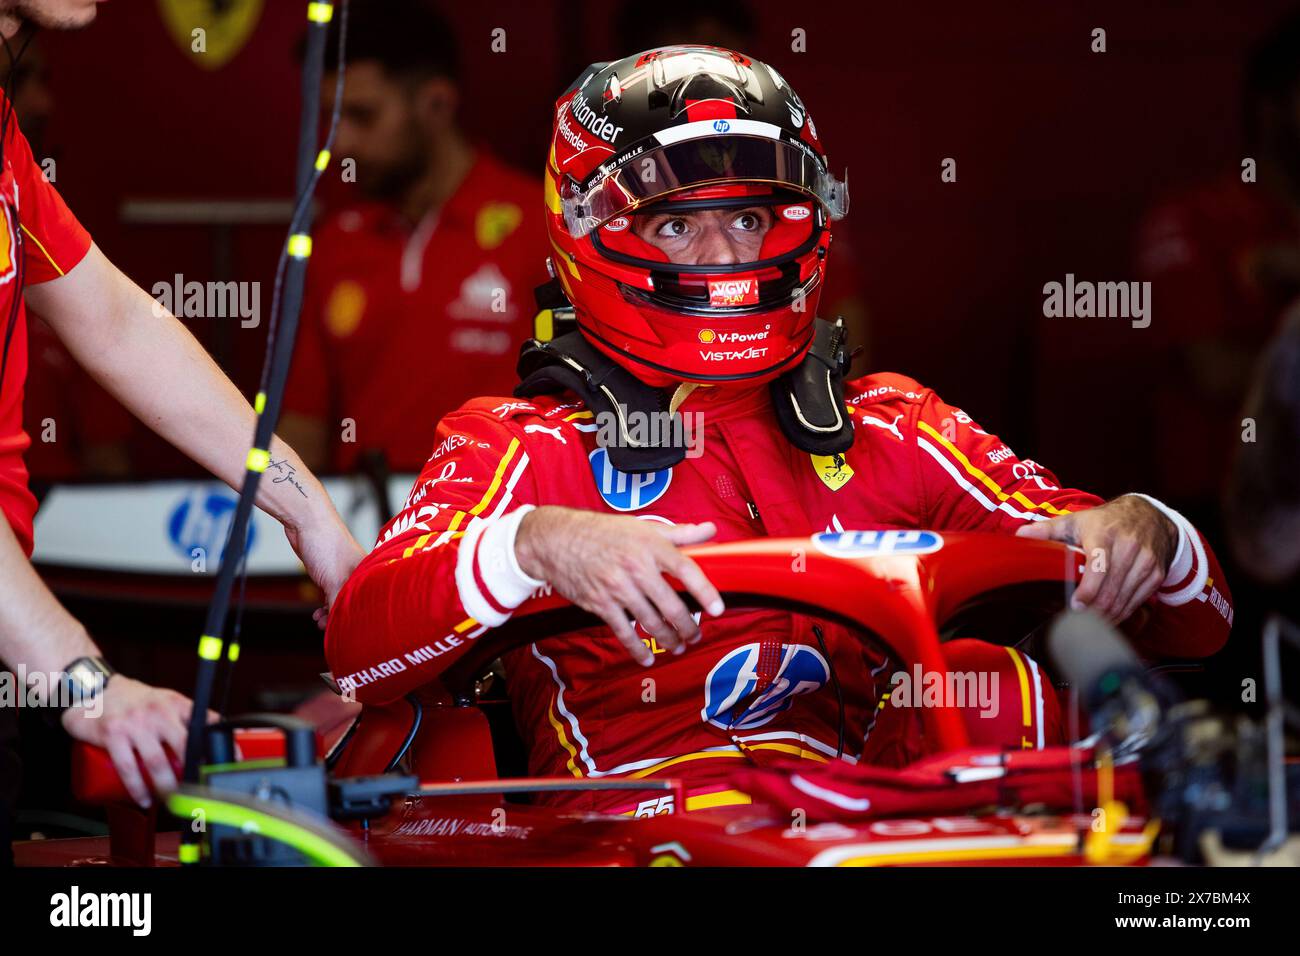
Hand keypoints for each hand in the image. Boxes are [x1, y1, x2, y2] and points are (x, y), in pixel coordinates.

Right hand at [60, 676, 211, 808]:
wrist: (94, 691)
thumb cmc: (135, 700)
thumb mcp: (166, 701)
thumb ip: (188, 716)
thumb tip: (214, 737)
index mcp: (176, 704)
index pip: (206, 723)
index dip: (220, 744)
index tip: (229, 764)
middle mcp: (158, 711)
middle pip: (184, 746)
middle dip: (193, 772)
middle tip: (196, 790)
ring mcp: (135, 723)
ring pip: (157, 762)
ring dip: (167, 786)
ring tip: (171, 800)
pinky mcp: (113, 735)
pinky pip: (128, 768)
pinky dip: (137, 788)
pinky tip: (144, 799)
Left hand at [283, 513, 364, 624]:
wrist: (306, 521)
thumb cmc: (327, 544)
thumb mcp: (335, 582)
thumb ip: (339, 605)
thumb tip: (340, 626)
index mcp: (369, 574)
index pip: (369, 603)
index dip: (360, 618)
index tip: (350, 631)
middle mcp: (360, 574)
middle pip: (355, 603)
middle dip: (341, 617)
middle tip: (330, 628)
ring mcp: (344, 573)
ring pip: (341, 600)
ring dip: (329, 613)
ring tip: (318, 620)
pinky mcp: (330, 572)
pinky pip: (330, 595)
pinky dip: (324, 605)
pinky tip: (316, 613)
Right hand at [515, 506, 725, 665]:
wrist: (557, 541)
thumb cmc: (602, 532)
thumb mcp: (641, 526)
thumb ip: (679, 533)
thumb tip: (709, 530)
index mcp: (650, 546)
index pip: (686, 570)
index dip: (705, 592)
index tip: (718, 609)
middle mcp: (636, 568)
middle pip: (671, 605)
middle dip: (688, 626)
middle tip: (696, 635)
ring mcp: (617, 588)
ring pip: (650, 622)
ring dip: (668, 639)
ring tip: (677, 646)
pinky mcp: (600, 604)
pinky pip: (623, 632)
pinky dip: (636, 649)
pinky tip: (646, 658)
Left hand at [1016, 495, 1177, 623]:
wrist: (1149, 516)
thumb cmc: (1105, 522)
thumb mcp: (1075, 521)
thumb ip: (1047, 530)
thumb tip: (1020, 535)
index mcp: (1104, 534)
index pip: (1099, 566)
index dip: (1088, 590)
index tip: (1076, 606)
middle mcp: (1129, 547)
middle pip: (1111, 589)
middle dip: (1093, 610)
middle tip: (1076, 620)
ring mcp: (1145, 562)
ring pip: (1124, 599)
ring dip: (1106, 616)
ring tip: (1089, 622)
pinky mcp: (1156, 574)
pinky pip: (1136, 602)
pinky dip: (1121, 613)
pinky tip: (1107, 616)